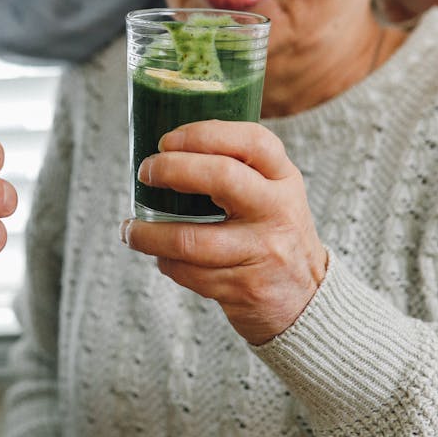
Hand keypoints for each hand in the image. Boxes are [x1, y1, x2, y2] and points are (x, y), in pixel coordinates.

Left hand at [121, 120, 326, 344]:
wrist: (307, 301)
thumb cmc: (274, 234)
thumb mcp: (273, 194)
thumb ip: (237, 169)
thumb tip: (166, 149)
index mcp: (284, 179)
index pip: (252, 142)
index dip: (203, 134)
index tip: (166, 140)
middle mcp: (278, 211)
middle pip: (221, 177)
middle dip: (171, 170)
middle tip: (146, 173)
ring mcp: (262, 252)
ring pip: (191, 239)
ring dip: (148, 234)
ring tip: (130, 229)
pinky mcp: (244, 288)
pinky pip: (189, 273)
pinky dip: (166, 263)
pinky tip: (161, 256)